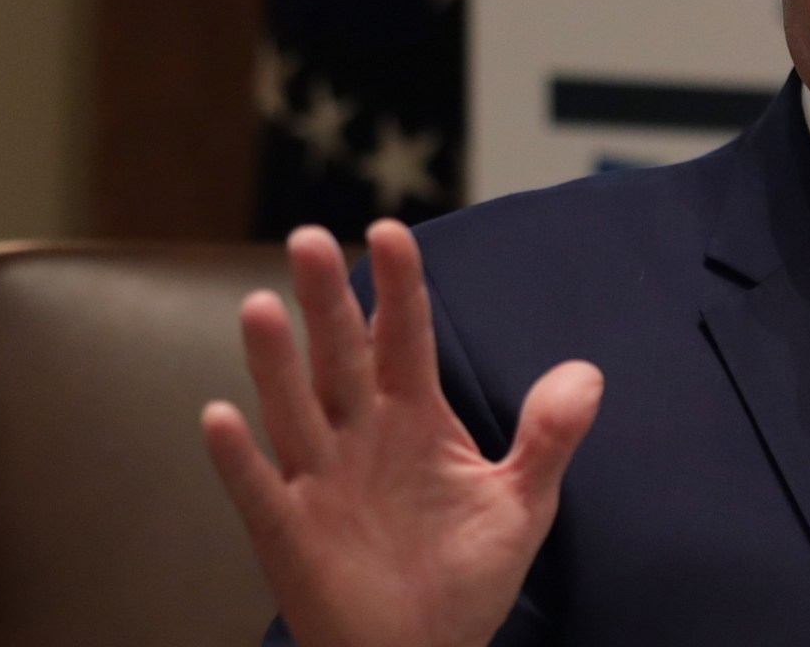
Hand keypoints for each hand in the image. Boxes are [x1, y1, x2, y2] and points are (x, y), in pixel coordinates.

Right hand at [203, 221, 603, 646]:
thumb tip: (588, 373)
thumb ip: (549, 437)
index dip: (399, 286)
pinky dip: (239, 458)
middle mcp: (359, 435)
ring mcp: (321, 480)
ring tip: (261, 306)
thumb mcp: (521, 504)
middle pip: (340, 355)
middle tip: (310, 237)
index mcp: (414, 416)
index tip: (391, 232)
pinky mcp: (290, 534)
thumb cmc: (464, 577)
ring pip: (294, 409)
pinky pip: (261, 490)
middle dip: (327, 300)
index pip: (405, 336)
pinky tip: (221, 415)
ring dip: (275, 362)